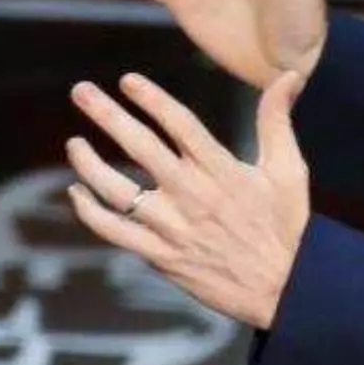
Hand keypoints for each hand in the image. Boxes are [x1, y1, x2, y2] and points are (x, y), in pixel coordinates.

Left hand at [65, 69, 310, 329]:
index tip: (127, 80)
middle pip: (140, 147)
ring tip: (73, 142)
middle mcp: (192, 195)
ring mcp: (172, 227)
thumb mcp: (289, 169)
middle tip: (81, 90)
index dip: (151, 99)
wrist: (286, 290)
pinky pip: (115, 231)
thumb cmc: (286, 227)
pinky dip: (90, 212)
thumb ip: (276, 120)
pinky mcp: (161, 256)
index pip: (179, 124)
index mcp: (221, 170)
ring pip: (118, 191)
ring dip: (89, 164)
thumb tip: (289, 74)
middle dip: (107, 115)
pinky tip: (77, 192)